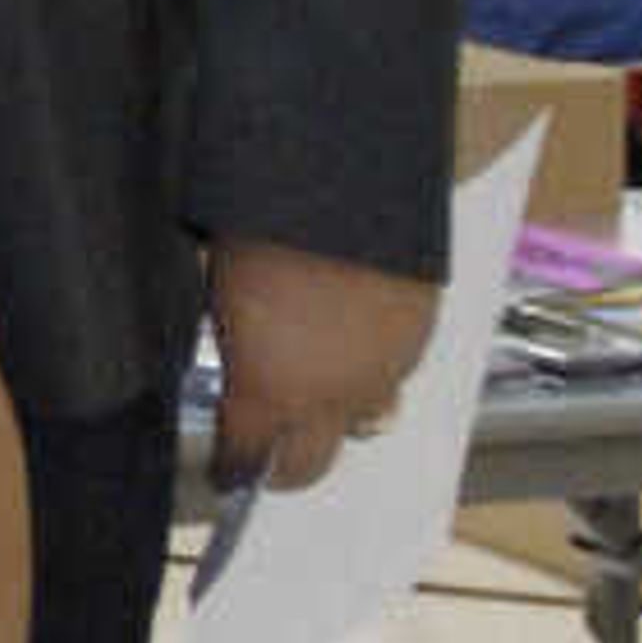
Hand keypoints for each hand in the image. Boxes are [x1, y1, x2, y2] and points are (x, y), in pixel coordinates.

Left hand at [204, 240, 436, 492]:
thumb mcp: (221, 297)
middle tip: (265, 448)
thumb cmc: (266, 226)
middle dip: (283, 464)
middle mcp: (331, 396)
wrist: (345, 175)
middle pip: (309, 467)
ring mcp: (383, 370)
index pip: (245, 461)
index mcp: (269, 392)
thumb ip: (232, 350)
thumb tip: (233, 367)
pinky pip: (394, 375)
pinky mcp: (419, 337)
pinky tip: (351, 339)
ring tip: (314, 386)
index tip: (224, 464)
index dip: (230, 465)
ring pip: (363, 422)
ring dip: (337, 414)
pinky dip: (372, 370)